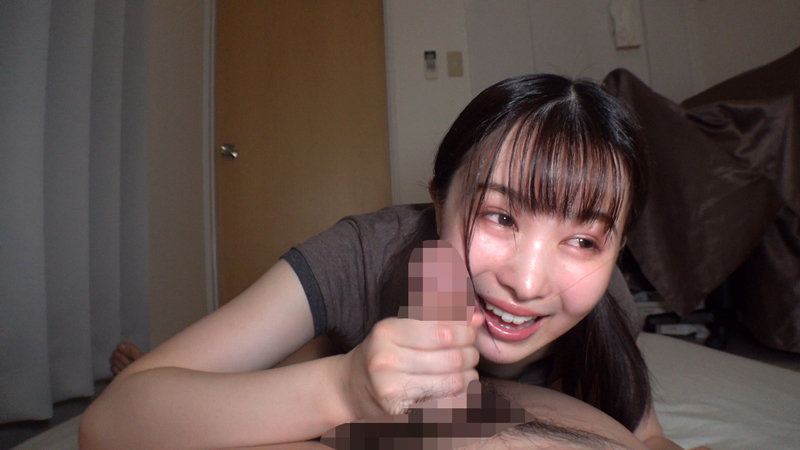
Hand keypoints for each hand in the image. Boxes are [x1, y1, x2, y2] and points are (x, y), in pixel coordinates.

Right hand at [346, 314, 481, 416]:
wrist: (349, 387)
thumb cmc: (382, 353)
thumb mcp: (401, 328)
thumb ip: (438, 320)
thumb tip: (476, 318)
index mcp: (388, 331)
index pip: (443, 329)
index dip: (466, 330)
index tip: (471, 330)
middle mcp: (386, 358)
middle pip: (452, 356)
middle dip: (470, 353)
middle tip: (471, 352)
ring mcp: (390, 386)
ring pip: (452, 380)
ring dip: (469, 374)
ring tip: (467, 370)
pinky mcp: (398, 407)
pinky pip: (443, 400)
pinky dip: (459, 393)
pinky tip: (456, 385)